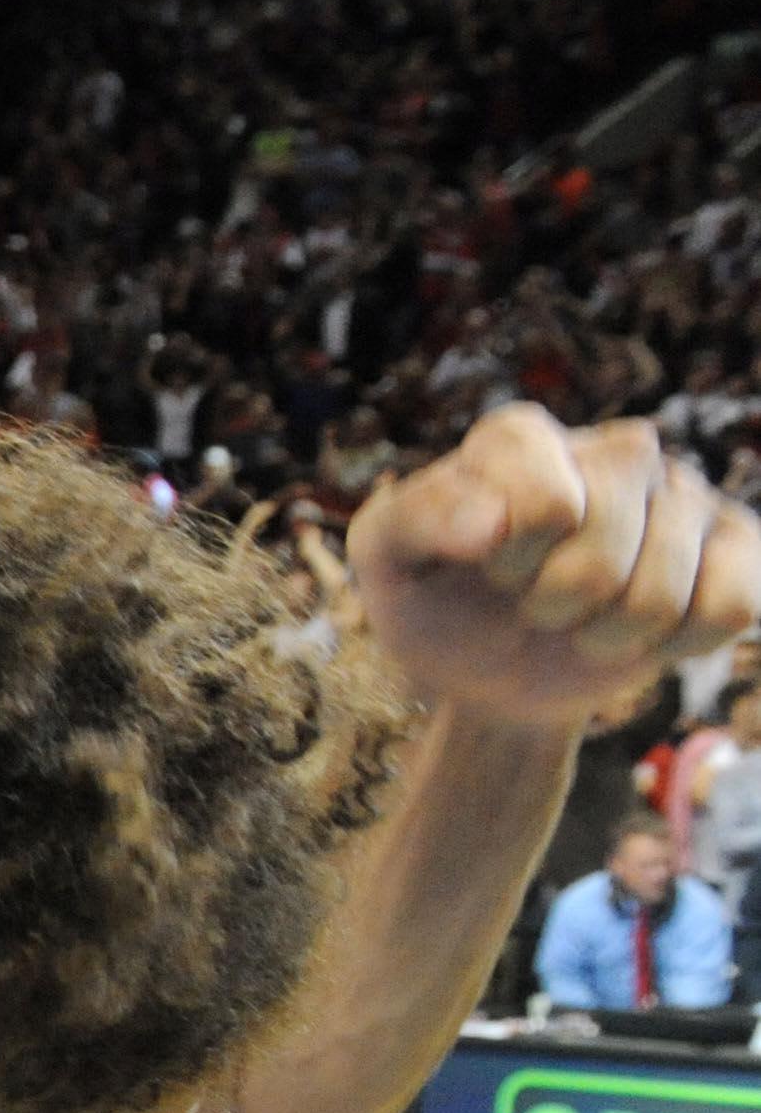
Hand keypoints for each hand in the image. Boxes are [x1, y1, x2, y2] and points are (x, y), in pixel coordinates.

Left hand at [349, 405, 760, 724]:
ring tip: (576, 620)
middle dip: (552, 605)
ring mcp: (683, 496)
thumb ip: (418, 518)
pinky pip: (731, 606)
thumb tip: (494, 523)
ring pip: (664, 592)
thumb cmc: (435, 604)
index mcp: (525, 438)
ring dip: (605, 635)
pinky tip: (640, 633)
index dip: (512, 561)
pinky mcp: (735, 546)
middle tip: (528, 602)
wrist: (488, 674)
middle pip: (605, 553)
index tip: (486, 567)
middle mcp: (615, 449)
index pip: (549, 503)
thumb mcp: (387, 561)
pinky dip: (674, 645)